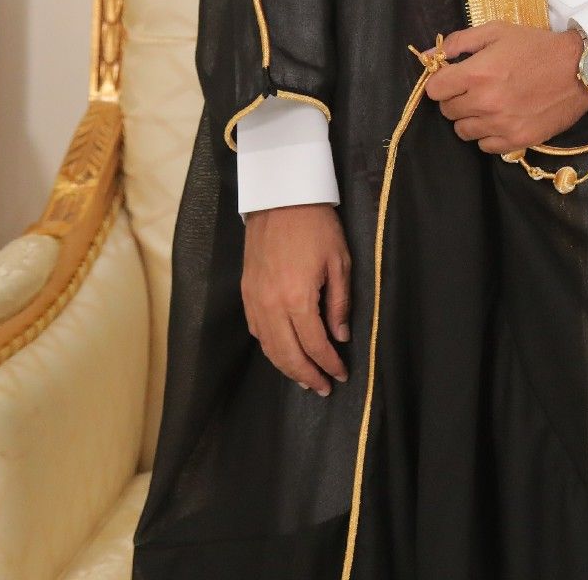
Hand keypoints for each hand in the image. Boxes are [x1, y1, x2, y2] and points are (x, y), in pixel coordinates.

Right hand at [241, 203, 348, 395]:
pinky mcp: (246, 292)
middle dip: (307, 375)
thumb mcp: (339, 262)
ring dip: (286, 367)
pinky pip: (256, 330)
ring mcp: (255, 300)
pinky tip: (282, 351)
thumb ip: (339, 303)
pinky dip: (270, 347)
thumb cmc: (316, 226)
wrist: (279, 198)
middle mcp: (271, 305)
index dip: (329, 364)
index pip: (314, 345)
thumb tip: (340, 336)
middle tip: (323, 388)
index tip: (342, 375)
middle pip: (287, 354)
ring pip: (268, 347)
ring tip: (304, 378)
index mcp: (297, 299)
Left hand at [426, 22, 587, 153]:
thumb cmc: (537, 47)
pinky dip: (488, 134)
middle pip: (447, 111)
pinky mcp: (517, 141)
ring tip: (489, 104)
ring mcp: (501, 125)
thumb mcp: (498, 31)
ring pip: (463, 131)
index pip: (434, 90)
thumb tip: (429, 54)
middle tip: (475, 88)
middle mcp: (485, 102)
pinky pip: (485, 146)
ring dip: (470, 118)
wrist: (580, 70)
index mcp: (477, 73)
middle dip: (456, 99)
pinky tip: (502, 118)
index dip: (442, 82)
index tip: (454, 78)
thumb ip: (460, 41)